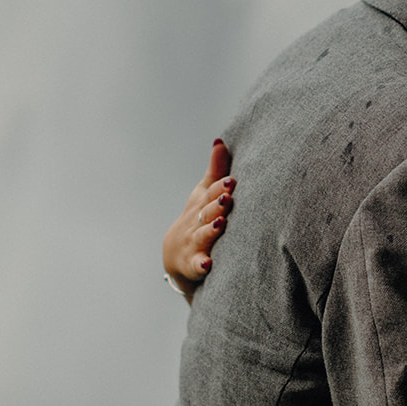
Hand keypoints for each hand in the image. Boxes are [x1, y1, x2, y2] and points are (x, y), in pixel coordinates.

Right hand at [162, 138, 233, 301]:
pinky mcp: (194, 263)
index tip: (231, 181)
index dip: (220, 187)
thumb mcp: (204, 193)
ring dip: (210, 230)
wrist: (175, 254)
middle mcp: (196, 221)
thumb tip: (220, 140)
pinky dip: (202, 265)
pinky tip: (208, 264)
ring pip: (203, 236)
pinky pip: (198, 265)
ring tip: (220, 224)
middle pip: (207, 212)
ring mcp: (194, 242)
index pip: (210, 193)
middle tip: (228, 197)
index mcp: (201, 203)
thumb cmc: (197, 217)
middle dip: (217, 204)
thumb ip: (216, 170)